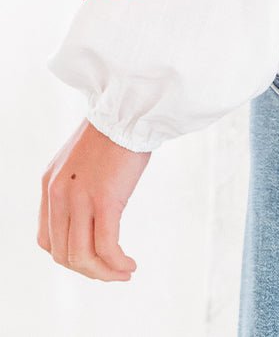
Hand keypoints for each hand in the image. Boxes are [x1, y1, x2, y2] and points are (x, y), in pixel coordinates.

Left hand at [38, 117, 150, 280]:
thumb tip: (91, 215)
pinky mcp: (105, 199)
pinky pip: (106, 247)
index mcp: (50, 184)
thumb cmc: (115, 131)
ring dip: (104, 273)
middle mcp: (59, 194)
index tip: (93, 259)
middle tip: (112, 272)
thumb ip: (77, 187)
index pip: (48, 239)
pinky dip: (116, 263)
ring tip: (123, 272)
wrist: (129, 108)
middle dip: (89, 270)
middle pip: (63, 254)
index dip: (69, 256)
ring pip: (82, 256)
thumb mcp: (82, 162)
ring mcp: (80, 198)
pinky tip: (130, 264)